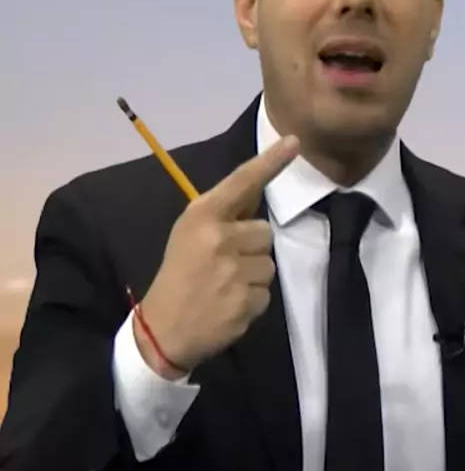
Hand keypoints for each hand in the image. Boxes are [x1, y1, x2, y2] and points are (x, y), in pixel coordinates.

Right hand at [136, 135, 298, 377]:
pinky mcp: (245, 300)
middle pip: (264, 231)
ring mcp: (234, 271)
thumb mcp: (189, 234)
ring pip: (268, 262)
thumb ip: (222, 215)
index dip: (270, 161)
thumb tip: (257, 195)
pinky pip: (266, 291)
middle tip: (223, 263)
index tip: (294, 142)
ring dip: (252, 274)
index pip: (242, 182)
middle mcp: (220, 238)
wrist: (163, 328)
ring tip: (225, 285)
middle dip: (250, 247)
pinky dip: (252, 299)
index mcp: (202, 216)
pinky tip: (229, 304)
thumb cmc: (178, 274)